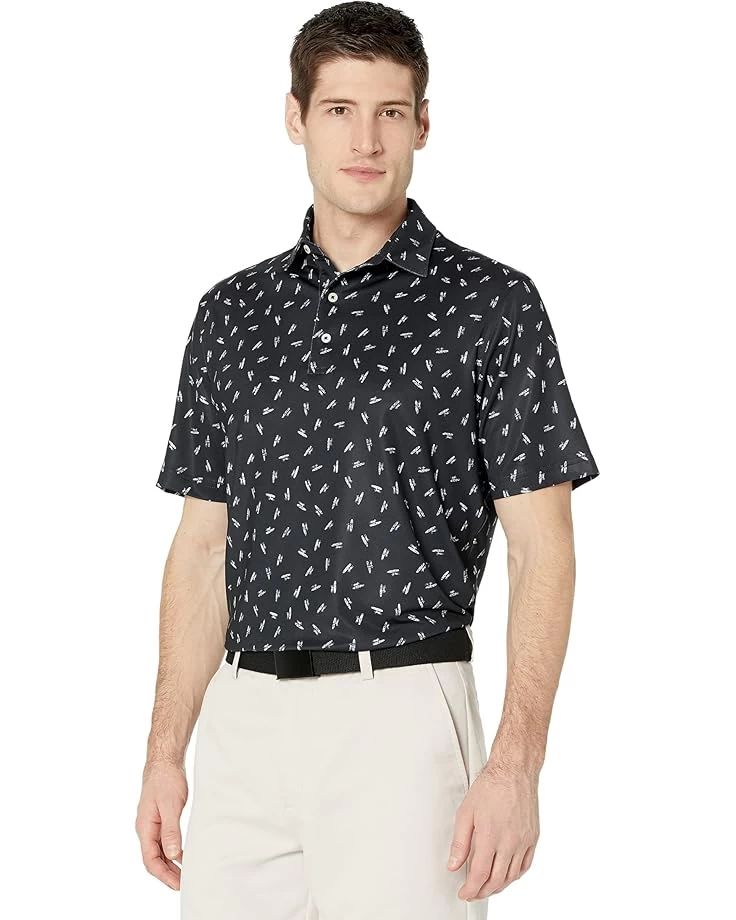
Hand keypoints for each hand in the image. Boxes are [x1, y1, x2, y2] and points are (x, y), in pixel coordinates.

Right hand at [135, 760, 188, 890]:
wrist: (164, 761)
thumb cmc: (166, 780)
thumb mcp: (171, 805)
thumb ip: (170, 831)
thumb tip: (172, 855)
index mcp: (145, 827)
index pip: (151, 860)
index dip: (164, 875)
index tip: (178, 884)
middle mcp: (146, 829)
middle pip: (154, 859)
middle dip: (168, 874)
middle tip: (184, 884)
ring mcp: (152, 824)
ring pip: (158, 851)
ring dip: (170, 864)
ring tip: (185, 874)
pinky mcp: (159, 819)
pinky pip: (163, 841)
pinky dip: (172, 852)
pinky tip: (183, 856)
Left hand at [447, 765, 539, 900]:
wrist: (514, 771)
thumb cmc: (490, 786)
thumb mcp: (466, 812)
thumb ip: (459, 842)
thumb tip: (453, 864)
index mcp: (491, 836)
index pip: (480, 874)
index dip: (470, 889)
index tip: (464, 893)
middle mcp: (510, 842)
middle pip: (497, 880)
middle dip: (482, 891)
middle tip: (473, 892)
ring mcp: (524, 841)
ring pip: (512, 876)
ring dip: (498, 886)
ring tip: (486, 886)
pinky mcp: (533, 838)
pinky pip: (525, 866)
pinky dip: (514, 876)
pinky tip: (506, 875)